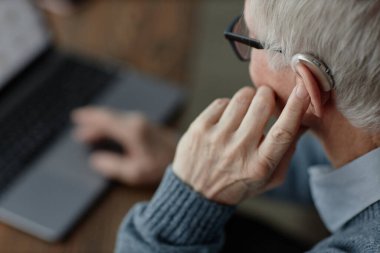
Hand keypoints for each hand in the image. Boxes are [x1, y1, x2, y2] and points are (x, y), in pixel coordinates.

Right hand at [72, 107, 177, 185]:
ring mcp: (144, 122)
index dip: (89, 118)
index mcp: (131, 130)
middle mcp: (137, 121)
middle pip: (109, 116)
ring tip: (90, 130)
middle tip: (79, 125)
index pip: (105, 119)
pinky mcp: (149, 126)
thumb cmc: (161, 167)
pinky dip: (113, 123)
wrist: (187, 159)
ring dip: (103, 122)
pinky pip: (125, 120)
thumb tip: (95, 160)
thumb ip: (112, 165)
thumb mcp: (134, 171)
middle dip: (93, 120)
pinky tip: (110, 130)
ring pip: (117, 117)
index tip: (76, 117)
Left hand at [173, 81, 309, 204]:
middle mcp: (238, 150)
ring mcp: (217, 137)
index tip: (303, 88)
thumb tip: (304, 120)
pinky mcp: (199, 128)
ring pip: (242, 97)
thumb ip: (288, 151)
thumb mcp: (269, 178)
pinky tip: (226, 121)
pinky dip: (228, 107)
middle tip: (266, 100)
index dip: (296, 107)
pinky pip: (222, 101)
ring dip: (248, 98)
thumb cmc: (238, 183)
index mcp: (260, 165)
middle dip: (268, 95)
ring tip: (244, 113)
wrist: (196, 193)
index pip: (282, 132)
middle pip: (262, 104)